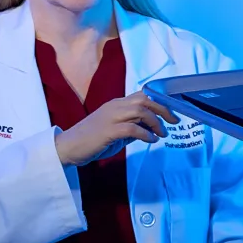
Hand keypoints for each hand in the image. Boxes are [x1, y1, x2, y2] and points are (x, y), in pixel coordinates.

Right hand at [54, 92, 175, 165]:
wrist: (69, 147)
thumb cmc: (92, 140)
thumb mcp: (116, 131)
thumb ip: (132, 127)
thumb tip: (151, 129)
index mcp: (116, 104)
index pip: (142, 95)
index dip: (160, 101)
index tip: (172, 112)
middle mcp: (115, 106)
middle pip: (144, 99)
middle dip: (163, 109)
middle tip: (173, 122)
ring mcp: (111, 117)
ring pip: (140, 110)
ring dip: (155, 122)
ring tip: (162, 134)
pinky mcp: (108, 130)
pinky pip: (132, 128)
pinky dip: (145, 134)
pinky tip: (150, 140)